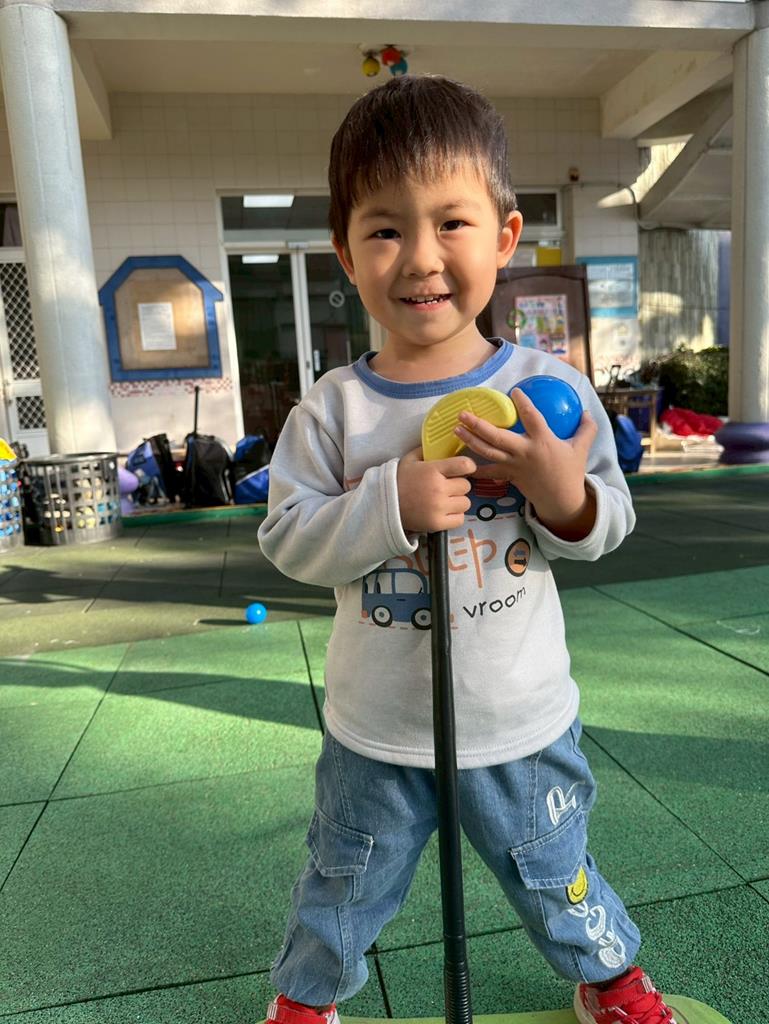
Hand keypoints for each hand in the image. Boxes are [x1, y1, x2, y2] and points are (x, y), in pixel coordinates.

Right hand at [397, 447, 476, 532]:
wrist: (384, 505)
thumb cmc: (399, 481)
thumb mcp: (410, 460)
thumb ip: (426, 451)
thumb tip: (443, 444)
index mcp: (433, 470)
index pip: (465, 465)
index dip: (468, 466)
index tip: (463, 470)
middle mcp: (438, 489)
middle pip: (466, 485)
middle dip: (458, 485)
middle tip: (448, 488)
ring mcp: (438, 508)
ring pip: (465, 503)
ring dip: (458, 501)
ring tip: (446, 501)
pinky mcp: (437, 524)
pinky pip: (460, 519)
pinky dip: (454, 516)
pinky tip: (444, 512)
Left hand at [454, 387, 598, 539]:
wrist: (561, 500)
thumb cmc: (570, 472)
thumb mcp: (581, 449)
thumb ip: (586, 429)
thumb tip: (587, 411)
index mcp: (543, 441)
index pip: (531, 418)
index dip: (523, 404)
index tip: (514, 391)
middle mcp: (524, 452)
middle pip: (497, 437)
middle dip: (478, 425)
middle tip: (463, 414)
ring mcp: (514, 466)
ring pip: (488, 452)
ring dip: (470, 440)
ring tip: (456, 429)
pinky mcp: (508, 476)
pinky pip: (488, 472)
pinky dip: (474, 468)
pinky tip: (460, 463)